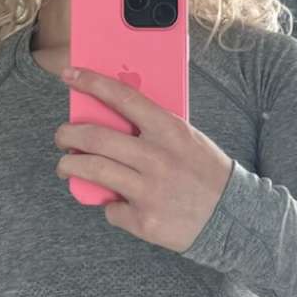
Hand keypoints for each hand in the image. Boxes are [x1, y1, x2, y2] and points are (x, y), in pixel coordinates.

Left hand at [54, 66, 233, 250]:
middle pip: (95, 137)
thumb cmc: (206, 173)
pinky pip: (111, 209)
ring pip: (91, 170)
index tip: (69, 76)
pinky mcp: (144, 221)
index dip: (91, 83)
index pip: (122, 97)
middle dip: (67, 134)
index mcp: (169, 130)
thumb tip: (111, 120)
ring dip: (69, 166)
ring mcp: (149, 190)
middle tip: (62, 136)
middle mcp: (156, 157)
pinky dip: (110, 205)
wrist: (235, 218)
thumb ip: (153, 129)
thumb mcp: (187, 139)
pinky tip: (118, 203)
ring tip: (66, 166)